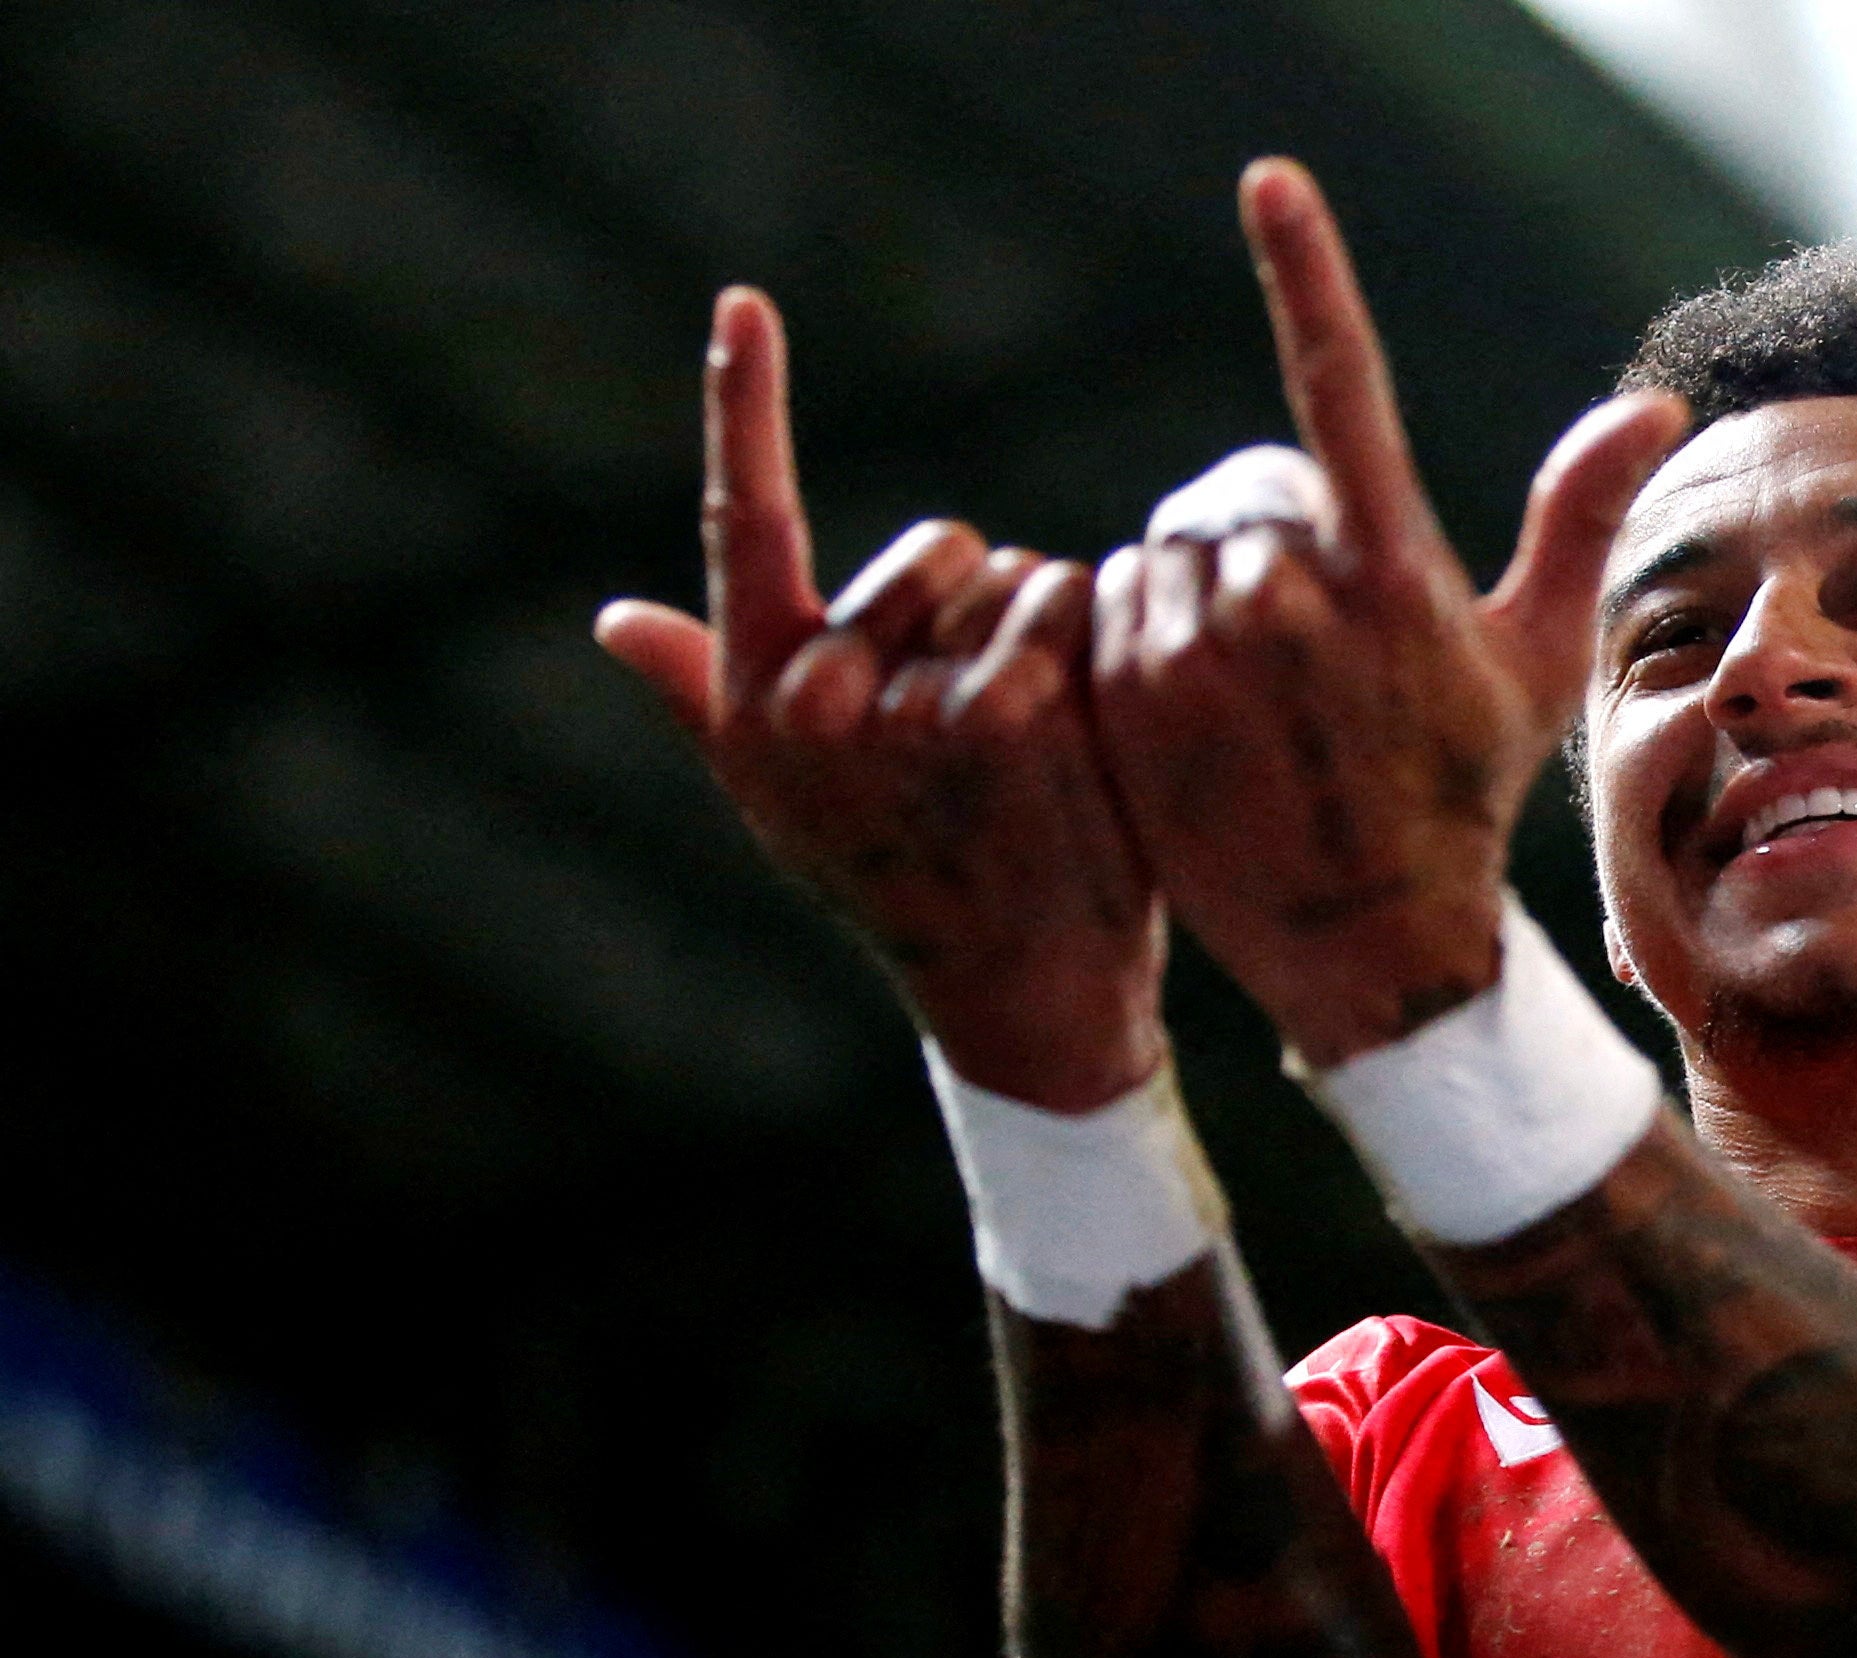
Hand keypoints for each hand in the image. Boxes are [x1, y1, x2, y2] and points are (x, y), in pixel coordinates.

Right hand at [594, 288, 1163, 1112]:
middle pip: (933, 547)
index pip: (740, 521)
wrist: (1020, 999)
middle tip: (980, 731)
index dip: (739, 401)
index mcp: (759, 698)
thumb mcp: (791, 803)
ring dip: (1038, 636)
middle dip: (975, 609)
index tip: (742, 302)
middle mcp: (813, 697)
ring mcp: (906, 704)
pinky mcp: (1004, 709)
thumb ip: (707, 692)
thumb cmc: (912, 888)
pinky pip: (1060, 602)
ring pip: (1006, 576)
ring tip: (1032, 750)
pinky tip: (1081, 729)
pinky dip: (1087, 645)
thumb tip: (611, 618)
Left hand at [1086, 159, 1684, 1068]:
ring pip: (1163, 549)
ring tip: (1251, 685)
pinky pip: (1103, 605)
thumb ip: (1574, 519)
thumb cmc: (1461, 795)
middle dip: (1256, 543)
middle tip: (1299, 644)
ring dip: (1194, 592)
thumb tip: (1657, 403)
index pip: (1343, 389)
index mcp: (1392, 575)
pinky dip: (1134, 635)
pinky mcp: (1127, 700)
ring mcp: (1200, 656)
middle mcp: (1291, 605)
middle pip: (1234, 495)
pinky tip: (1192, 707)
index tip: (1274, 179)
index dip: (1310, 271)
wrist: (1367, 942)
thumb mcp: (1532, 662)